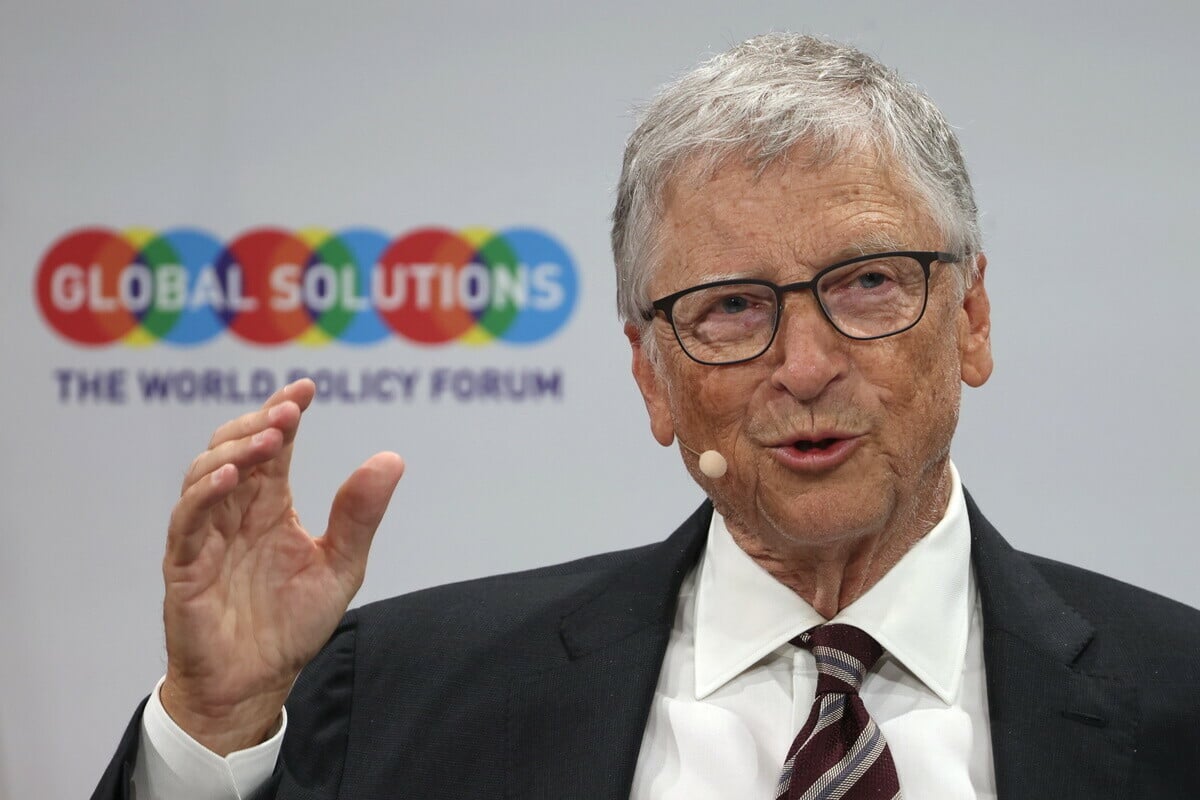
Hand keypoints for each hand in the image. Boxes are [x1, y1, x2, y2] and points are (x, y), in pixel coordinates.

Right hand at [159, 379, 403, 754]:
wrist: (256, 685)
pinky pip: (187, 520)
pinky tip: (230, 479)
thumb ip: (360, 515)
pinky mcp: (184, 564)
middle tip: (290, 411)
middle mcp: (236, 511)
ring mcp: (206, 535)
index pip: (273, 445)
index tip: (307, 387)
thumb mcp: (340, 565)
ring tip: (269, 439)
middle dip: (259, 423)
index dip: (285, 411)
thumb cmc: (291, 625)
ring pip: (205, 473)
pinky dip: (204, 494)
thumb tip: (392, 458)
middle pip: (235, 447)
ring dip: (234, 450)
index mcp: (270, 505)